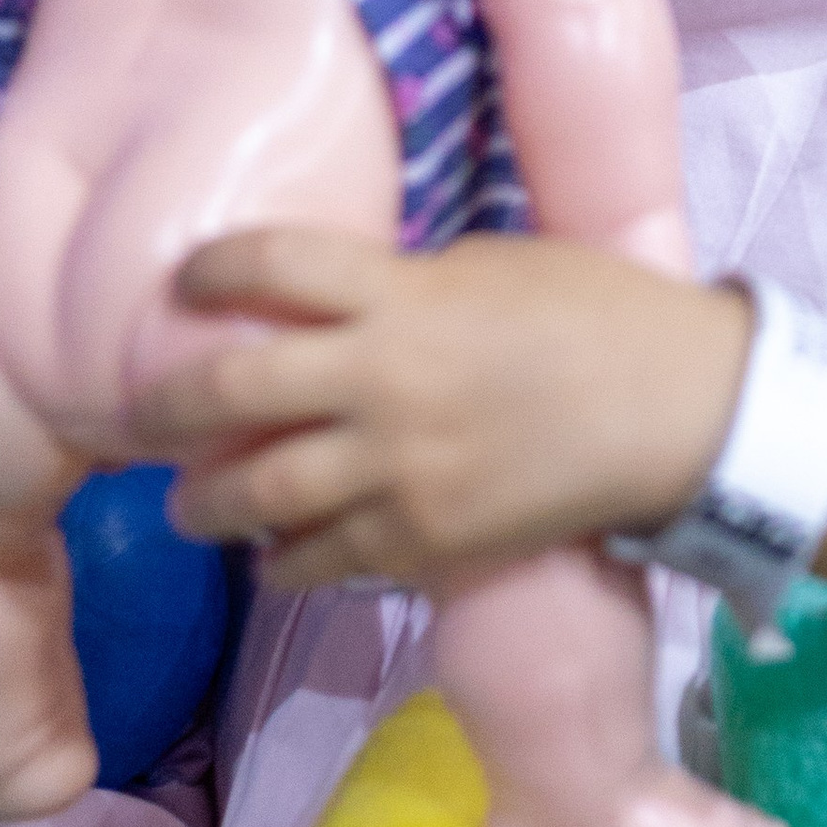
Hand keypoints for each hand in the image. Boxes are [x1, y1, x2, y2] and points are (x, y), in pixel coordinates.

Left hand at [130, 229, 751, 592]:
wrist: (681, 412)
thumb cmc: (600, 314)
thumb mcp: (493, 263)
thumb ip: (406, 285)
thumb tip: (337, 306)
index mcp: (403, 296)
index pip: (268, 265)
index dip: (208, 271)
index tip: (185, 285)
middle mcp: (384, 383)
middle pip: (230, 393)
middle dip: (166, 406)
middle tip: (144, 416)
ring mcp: (401, 472)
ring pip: (259, 498)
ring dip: (207, 504)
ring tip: (193, 506)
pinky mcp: (428, 542)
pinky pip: (324, 562)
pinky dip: (284, 562)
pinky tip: (273, 558)